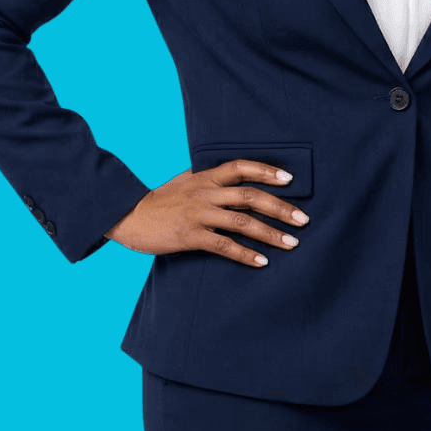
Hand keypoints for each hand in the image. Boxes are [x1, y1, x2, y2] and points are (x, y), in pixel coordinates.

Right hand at [103, 159, 309, 265]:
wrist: (127, 216)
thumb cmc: (159, 200)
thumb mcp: (184, 181)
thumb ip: (208, 178)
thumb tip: (234, 176)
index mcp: (205, 177)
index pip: (241, 167)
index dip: (267, 171)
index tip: (291, 179)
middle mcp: (205, 193)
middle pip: (250, 196)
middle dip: (280, 207)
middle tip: (303, 219)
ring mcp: (198, 214)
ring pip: (242, 222)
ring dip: (270, 233)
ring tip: (292, 243)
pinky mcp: (190, 236)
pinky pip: (224, 246)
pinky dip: (245, 255)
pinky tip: (262, 262)